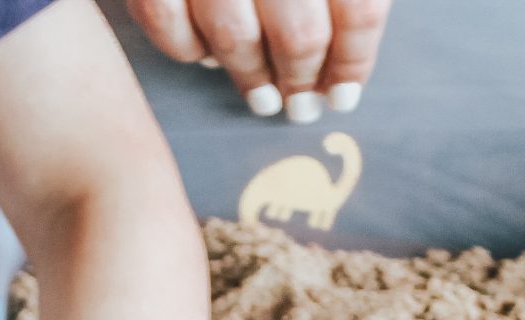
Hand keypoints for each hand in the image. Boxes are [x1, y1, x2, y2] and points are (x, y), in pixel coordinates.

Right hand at [129, 0, 392, 120]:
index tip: (345, 91)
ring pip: (234, 39)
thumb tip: (348, 47)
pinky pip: (165, 22)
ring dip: (251, 78)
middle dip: (302, 80)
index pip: (359, 12)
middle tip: (302, 102)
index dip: (354, 61)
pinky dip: (187, 50)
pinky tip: (207, 57)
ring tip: (264, 97)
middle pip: (300, 36)